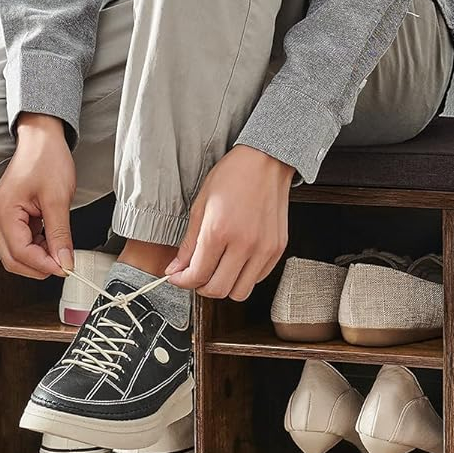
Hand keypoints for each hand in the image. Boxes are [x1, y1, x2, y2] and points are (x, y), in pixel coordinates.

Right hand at [0, 113, 75, 278]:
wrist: (42, 137)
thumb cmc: (47, 158)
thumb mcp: (58, 199)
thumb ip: (60, 235)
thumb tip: (64, 262)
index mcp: (3, 212)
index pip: (20, 253)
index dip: (44, 265)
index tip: (66, 267)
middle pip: (13, 259)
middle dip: (39, 266)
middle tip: (64, 264)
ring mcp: (1, 217)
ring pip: (16, 253)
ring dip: (38, 257)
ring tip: (61, 247)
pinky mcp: (10, 216)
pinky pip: (20, 241)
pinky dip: (37, 246)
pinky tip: (52, 239)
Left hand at [166, 146, 293, 299]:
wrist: (266, 160)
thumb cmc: (232, 176)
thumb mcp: (200, 205)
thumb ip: (188, 244)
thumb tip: (176, 270)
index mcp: (219, 231)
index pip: (197, 275)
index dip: (182, 281)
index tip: (178, 277)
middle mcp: (244, 244)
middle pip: (218, 290)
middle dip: (201, 287)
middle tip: (195, 275)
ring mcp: (264, 249)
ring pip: (240, 292)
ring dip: (224, 286)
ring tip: (217, 270)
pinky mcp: (277, 249)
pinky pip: (258, 278)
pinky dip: (243, 277)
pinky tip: (235, 261)